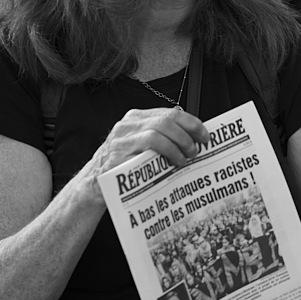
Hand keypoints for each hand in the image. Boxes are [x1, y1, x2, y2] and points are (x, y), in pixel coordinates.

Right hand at [81, 106, 208, 196]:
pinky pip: (150, 143)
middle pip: (167, 119)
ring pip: (160, 129)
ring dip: (180, 144)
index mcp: (138, 119)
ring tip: (187, 157)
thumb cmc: (124, 169)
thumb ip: (164, 141)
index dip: (192, 123)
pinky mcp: (119, 150)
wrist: (95, 186)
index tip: (205, 136)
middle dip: (189, 133)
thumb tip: (194, 141)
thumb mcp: (145, 150)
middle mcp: (129, 123)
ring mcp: (123, 135)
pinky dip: (168, 151)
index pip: (170, 113)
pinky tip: (174, 162)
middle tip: (198, 149)